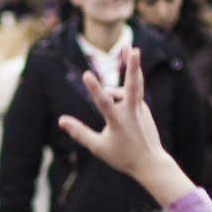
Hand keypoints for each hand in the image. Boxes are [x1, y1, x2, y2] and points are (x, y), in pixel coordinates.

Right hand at [56, 50, 195, 208]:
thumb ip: (79, 132)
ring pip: (135, 84)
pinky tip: (118, 100)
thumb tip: (61, 120)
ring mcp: (141, 109)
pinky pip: (133, 94)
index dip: (94, 88)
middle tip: (133, 49)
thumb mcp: (98, 148)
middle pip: (133, 86)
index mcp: (118, 122)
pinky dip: (123, 91)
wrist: (151, 163)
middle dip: (133, 66)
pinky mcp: (145, 109)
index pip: (104, 103)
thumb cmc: (122, 156)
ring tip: (129, 48)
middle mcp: (131, 113)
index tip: (86, 74)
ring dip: (132, 66)